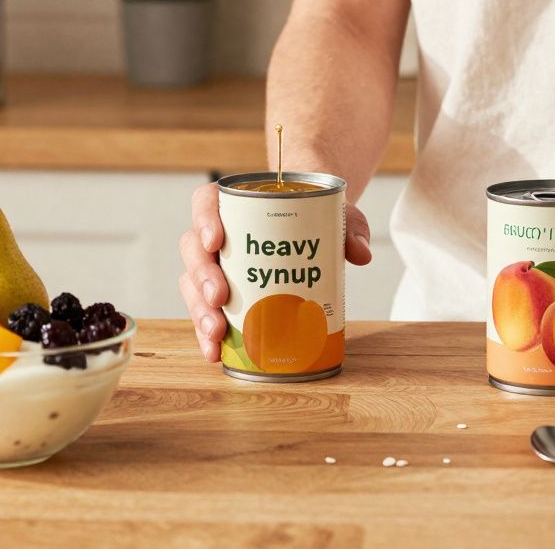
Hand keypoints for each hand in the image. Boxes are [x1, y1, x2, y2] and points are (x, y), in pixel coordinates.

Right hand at [178, 182, 373, 361]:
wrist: (311, 232)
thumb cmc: (313, 218)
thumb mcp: (335, 215)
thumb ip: (351, 226)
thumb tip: (361, 253)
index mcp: (235, 204)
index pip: (207, 201)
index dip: (203, 219)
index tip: (216, 241)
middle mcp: (216, 235)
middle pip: (194, 250)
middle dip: (202, 277)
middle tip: (219, 298)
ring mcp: (215, 266)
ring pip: (192, 284)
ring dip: (199, 311)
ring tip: (217, 332)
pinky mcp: (219, 296)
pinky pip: (203, 312)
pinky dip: (206, 333)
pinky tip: (216, 352)